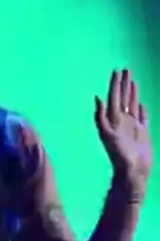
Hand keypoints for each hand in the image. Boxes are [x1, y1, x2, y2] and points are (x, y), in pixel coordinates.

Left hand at [94, 70, 152, 190]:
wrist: (132, 171)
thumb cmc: (118, 154)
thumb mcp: (106, 134)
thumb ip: (100, 116)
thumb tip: (97, 97)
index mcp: (113, 119)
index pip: (114, 97)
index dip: (115, 84)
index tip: (116, 71)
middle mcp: (122, 120)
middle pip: (122, 97)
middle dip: (123, 84)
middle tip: (125, 69)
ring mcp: (133, 126)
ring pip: (132, 104)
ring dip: (132, 92)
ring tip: (132, 80)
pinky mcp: (142, 132)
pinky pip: (142, 117)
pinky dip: (142, 109)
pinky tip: (141, 102)